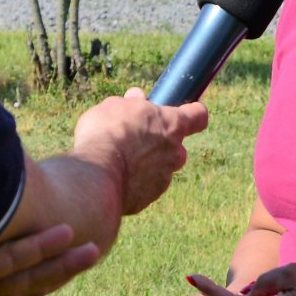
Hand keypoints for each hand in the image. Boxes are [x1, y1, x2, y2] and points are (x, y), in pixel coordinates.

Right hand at [72, 87, 207, 214]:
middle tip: (134, 138)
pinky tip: (112, 175)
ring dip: (144, 164)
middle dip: (159, 144)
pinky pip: (143, 187)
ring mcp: (164, 178)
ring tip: (116, 159)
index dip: (193, 112)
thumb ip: (131, 103)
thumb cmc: (107, 133)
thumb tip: (136, 98)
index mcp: (172, 125)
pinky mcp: (148, 198)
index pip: (198, 116)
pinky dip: (132, 182)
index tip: (188, 111)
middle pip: (176, 147)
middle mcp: (175, 153)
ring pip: (159, 169)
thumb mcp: (115, 106)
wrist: (98, 174)